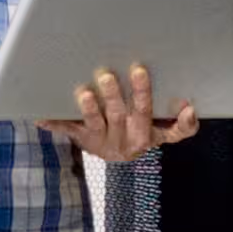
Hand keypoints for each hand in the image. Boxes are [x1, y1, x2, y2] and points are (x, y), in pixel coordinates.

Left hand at [63, 61, 199, 165]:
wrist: (118, 155)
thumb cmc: (141, 132)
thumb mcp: (163, 132)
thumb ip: (180, 125)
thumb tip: (190, 108)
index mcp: (146, 135)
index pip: (157, 121)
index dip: (167, 113)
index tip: (179, 103)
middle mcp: (125, 140)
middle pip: (123, 116)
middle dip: (116, 97)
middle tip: (108, 76)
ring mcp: (102, 141)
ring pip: (96, 124)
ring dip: (90, 108)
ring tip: (84, 92)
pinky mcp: (82, 139)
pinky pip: (68, 130)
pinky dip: (55, 123)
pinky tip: (42, 117)